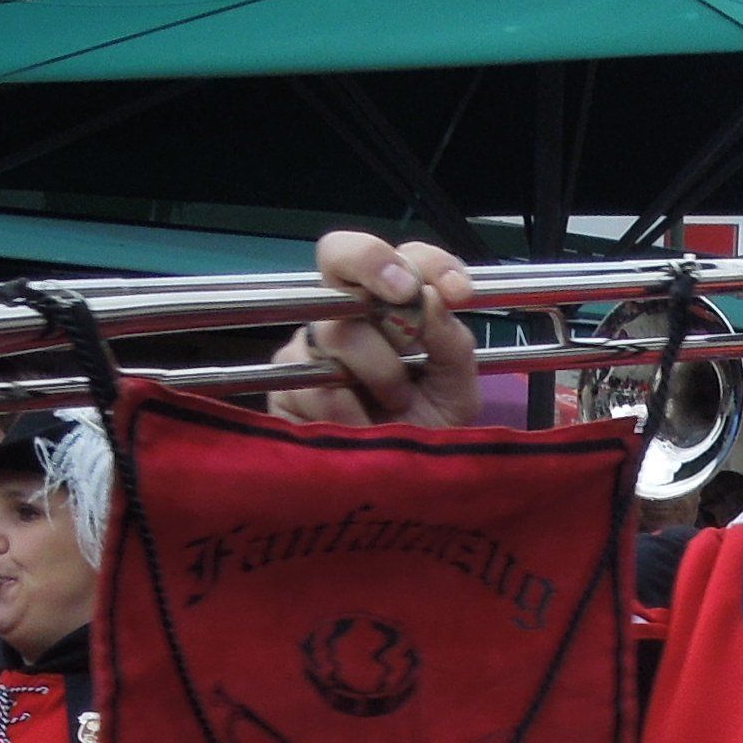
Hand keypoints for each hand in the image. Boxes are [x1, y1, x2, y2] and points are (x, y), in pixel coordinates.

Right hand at [280, 232, 487, 428]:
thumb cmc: (426, 434)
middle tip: (404, 294)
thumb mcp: (456, 392)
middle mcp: (346, 315)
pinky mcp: (286, 383)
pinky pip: (317, 383)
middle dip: (372, 263)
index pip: (402, 259)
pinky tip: (363, 427)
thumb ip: (452, 345)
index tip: (457, 292)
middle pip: (338, 254)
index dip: (428, 262)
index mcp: (392, 308)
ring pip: (338, 329)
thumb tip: (432, 298)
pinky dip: (352, 411)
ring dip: (381, 371)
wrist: (396, 489)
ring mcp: (311, 345)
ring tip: (396, 404)